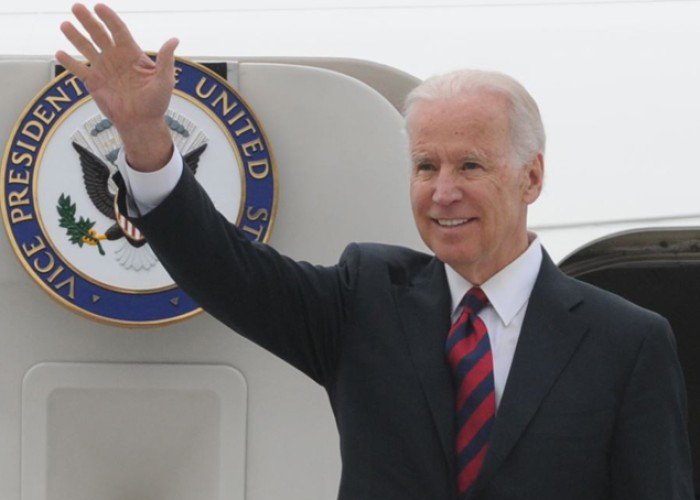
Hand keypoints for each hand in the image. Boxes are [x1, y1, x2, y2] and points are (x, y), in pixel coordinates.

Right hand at [56, 3, 178, 170]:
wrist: (142, 123)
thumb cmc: (156, 102)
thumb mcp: (164, 80)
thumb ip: (166, 60)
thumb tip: (174, 39)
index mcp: (132, 53)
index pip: (118, 30)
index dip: (109, 18)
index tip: (99, 7)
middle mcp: (115, 57)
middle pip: (99, 34)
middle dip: (88, 21)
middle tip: (77, 7)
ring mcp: (103, 68)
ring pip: (86, 48)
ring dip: (75, 36)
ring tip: (65, 24)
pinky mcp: (93, 82)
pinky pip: (79, 69)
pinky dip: (69, 62)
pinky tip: (59, 53)